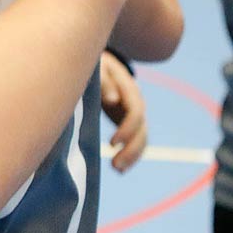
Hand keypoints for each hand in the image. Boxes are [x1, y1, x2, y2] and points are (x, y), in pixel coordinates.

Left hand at [98, 51, 146, 171]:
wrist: (92, 62)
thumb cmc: (90, 64)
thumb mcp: (96, 68)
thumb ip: (103, 81)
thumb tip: (113, 100)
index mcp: (128, 88)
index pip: (136, 112)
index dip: (127, 128)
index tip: (111, 143)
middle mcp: (134, 101)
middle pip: (142, 129)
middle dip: (131, 148)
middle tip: (115, 165)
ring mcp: (132, 111)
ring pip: (142, 137)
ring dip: (132, 156)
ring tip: (117, 170)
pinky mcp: (125, 119)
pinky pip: (134, 140)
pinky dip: (129, 154)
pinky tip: (119, 168)